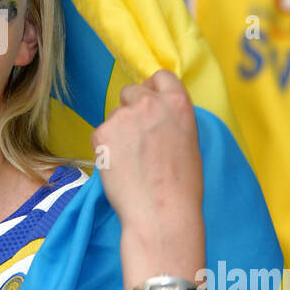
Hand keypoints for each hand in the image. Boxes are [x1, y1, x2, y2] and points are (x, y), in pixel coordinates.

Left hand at [91, 70, 202, 235]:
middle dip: (131, 108)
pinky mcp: (101, 133)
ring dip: (119, 131)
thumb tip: (154, 115)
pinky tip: (119, 168)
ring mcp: (122, 116)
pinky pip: (101, 134)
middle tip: (137, 138)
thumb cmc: (182, 186)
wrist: (161, 213)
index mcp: (177, 102)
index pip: (160, 77)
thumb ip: (170, 119)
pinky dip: (106, 148)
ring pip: (114, 115)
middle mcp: (149, 102)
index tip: (151, 105)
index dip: (154, 90)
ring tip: (131, 162)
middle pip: (131, 90)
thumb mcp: (188, 141)